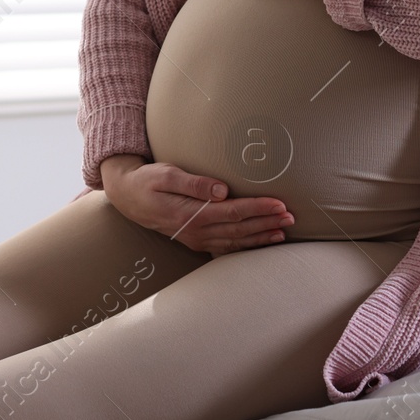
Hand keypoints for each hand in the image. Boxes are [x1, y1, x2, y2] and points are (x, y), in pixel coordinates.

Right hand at [100, 155, 294, 255]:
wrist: (127, 197)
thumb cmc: (148, 181)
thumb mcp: (166, 174)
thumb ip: (195, 183)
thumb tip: (222, 190)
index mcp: (191, 215)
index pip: (233, 212)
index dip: (258, 209)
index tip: (279, 204)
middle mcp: (196, 232)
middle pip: (240, 229)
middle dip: (267, 223)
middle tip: (291, 217)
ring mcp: (196, 239)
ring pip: (236, 241)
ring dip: (261, 236)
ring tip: (284, 231)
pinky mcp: (197, 240)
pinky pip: (227, 245)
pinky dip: (247, 244)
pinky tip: (261, 240)